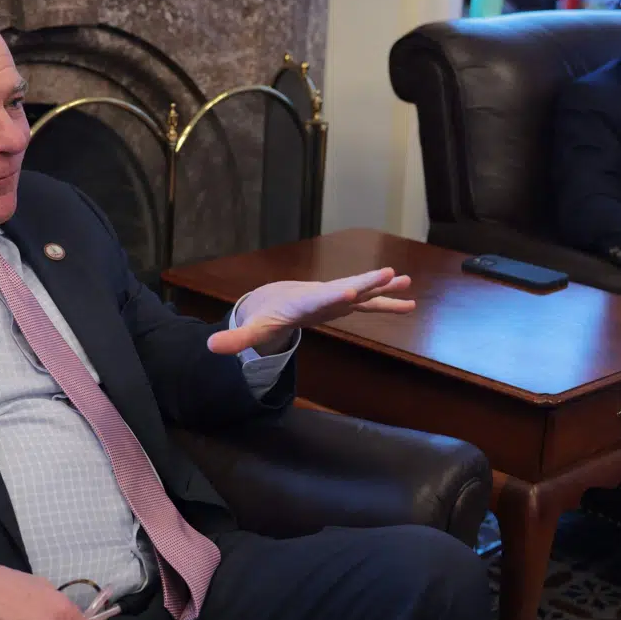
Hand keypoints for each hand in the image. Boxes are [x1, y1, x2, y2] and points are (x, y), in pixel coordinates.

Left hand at [206, 267, 415, 355]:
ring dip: (383, 288)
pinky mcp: (344, 304)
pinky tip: (410, 304)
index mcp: (303, 302)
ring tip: (407, 281)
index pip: (318, 298)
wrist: (273, 298)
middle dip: (365, 282)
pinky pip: (369, 304)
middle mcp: (323, 295)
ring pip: (362, 292)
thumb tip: (211, 346)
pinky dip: (387, 303)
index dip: (331, 296)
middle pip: (347, 288)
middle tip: (388, 273)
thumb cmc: (265, 314)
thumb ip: (235, 339)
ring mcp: (336, 298)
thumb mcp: (252, 329)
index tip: (347, 292)